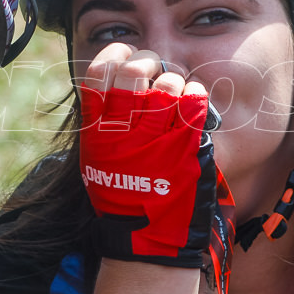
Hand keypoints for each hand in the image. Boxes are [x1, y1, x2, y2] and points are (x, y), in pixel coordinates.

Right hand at [78, 43, 225, 266]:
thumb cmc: (122, 196)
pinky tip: (195, 99)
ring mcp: (156, 141)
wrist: (147, 238)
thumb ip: (102, 122)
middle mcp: (124, 134)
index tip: (124, 54)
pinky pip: (195, 103)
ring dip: (173, 80)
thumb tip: (114, 81)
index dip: (112, 55)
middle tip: (153, 69)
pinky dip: (196, 94)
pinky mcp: (186, 148)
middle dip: (146, 62)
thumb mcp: (97, 159)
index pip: (97, 76)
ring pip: (167, 85)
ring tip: (176, 91)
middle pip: (132, 74)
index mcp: (97, 134)